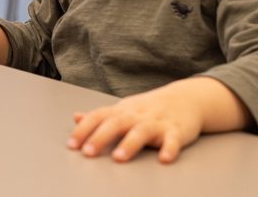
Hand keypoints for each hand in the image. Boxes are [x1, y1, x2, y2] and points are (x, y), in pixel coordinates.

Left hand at [67, 83, 206, 163]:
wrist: (186, 98)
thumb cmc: (149, 108)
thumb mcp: (123, 109)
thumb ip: (101, 116)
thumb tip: (76, 117)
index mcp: (122, 111)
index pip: (98, 117)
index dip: (84, 130)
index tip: (72, 144)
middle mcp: (137, 115)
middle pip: (116, 123)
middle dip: (100, 137)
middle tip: (88, 152)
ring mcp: (157, 122)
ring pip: (142, 131)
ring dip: (130, 144)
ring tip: (119, 158)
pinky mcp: (177, 131)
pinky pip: (173, 140)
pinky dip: (169, 149)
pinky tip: (164, 159)